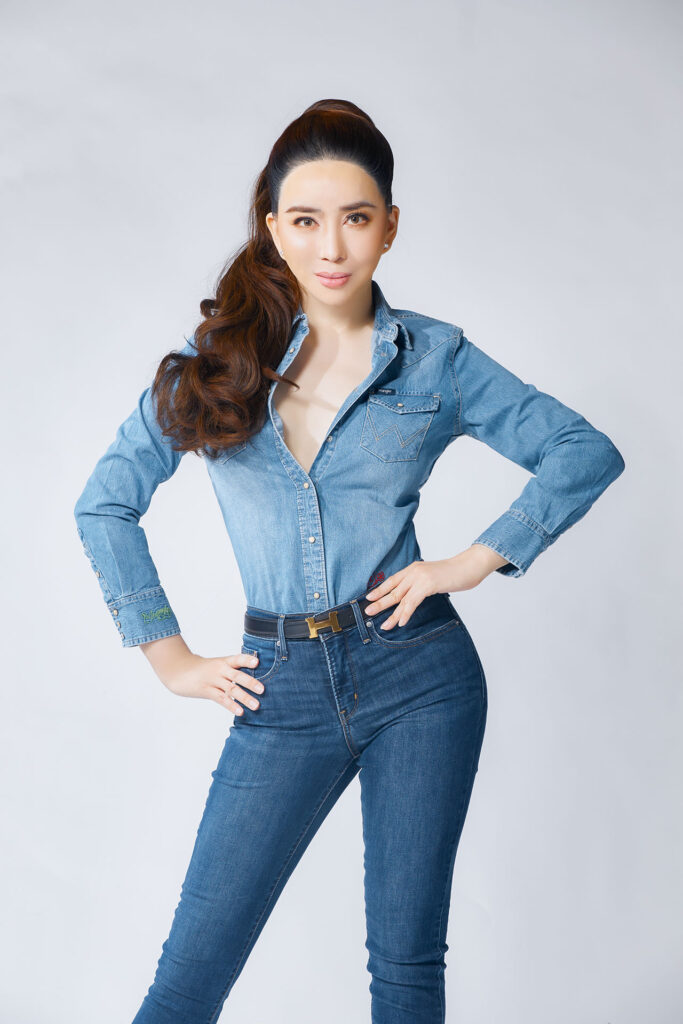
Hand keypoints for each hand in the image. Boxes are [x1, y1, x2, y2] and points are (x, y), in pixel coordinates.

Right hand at [139, 635, 265, 715]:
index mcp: (224, 661)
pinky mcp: (206, 690)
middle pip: (237, 676)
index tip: (258, 663)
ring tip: (256, 705)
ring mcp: (213, 680)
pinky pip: (221, 699)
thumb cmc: (203, 669)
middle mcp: (220, 670)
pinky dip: (231, 705)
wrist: (179, 672)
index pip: (238, 659)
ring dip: (244, 698)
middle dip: (251, 683)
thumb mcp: (218, 665)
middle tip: (263, 690)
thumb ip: (233, 670)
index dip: (247, 660)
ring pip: (231, 689)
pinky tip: (240, 711)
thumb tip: (253, 679)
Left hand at [364, 545, 508, 630]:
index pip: (392, 580)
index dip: (380, 590)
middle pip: (393, 590)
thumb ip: (421, 584)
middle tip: (367, 612)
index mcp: (413, 568)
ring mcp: (420, 577)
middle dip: (380, 603)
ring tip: (384, 625)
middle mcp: (414, 571)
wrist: (468, 566)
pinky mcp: (428, 584)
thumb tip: (412, 597)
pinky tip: (401, 622)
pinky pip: (413, 602)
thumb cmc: (453, 574)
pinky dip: (406, 613)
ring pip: (401, 599)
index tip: (369, 598)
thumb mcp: (432, 577)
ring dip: (392, 614)